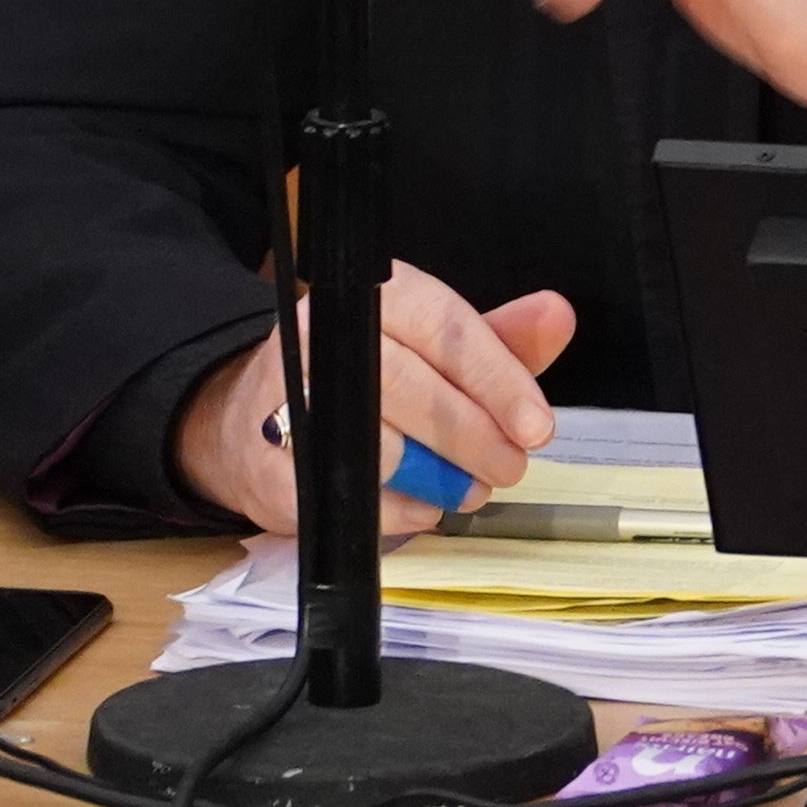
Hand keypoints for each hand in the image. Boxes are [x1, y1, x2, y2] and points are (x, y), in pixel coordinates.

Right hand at [172, 266, 579, 541]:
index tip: (537, 425)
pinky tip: (424, 505)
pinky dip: (400, 509)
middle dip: (473, 435)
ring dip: (441, 476)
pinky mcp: (268, 465)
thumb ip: (499, 339)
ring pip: (378, 445)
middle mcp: (321, 338)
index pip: (442, 326)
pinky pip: (348, 495)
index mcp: (373, 297)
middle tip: (512, 466)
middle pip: (409, 387)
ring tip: (471, 487)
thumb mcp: (436, 349)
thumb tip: (557, 315)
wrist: (250, 420)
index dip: (496, 378)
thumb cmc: (366, 379)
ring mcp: (284, 401)